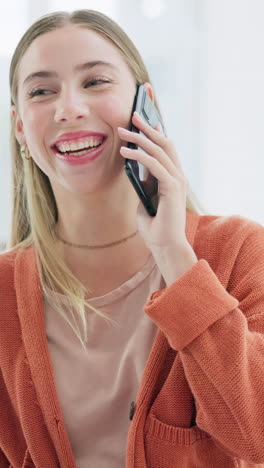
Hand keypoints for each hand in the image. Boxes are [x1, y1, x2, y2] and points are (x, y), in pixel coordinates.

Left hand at [118, 111, 189, 251]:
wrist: (164, 246)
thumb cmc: (154, 227)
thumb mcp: (145, 200)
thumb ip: (144, 185)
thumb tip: (134, 170)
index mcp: (173, 178)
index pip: (166, 149)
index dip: (156, 132)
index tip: (144, 119)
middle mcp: (178, 176)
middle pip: (165, 144)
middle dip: (148, 128)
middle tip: (133, 115)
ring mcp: (177, 181)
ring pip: (159, 150)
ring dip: (140, 138)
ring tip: (122, 131)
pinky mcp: (172, 188)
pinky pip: (154, 165)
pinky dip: (139, 155)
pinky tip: (125, 151)